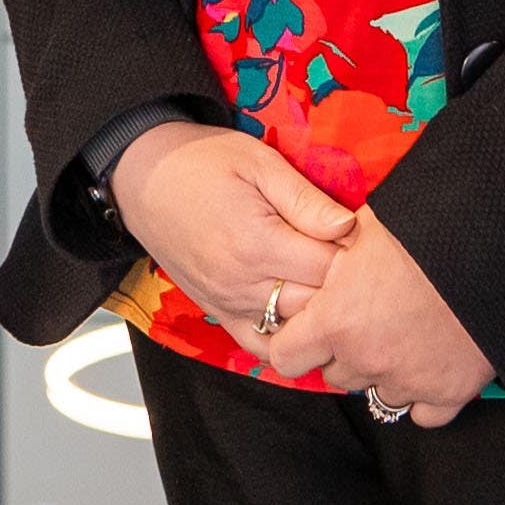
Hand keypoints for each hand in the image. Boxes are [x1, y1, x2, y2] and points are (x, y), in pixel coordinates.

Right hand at [110, 124, 355, 336]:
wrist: (143, 177)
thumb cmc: (202, 161)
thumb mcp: (259, 162)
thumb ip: (305, 199)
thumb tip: (349, 225)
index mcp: (257, 243)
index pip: (331, 266)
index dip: (354, 250)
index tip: (360, 232)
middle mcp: (242, 283)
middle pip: (318, 303)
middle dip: (342, 283)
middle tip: (352, 257)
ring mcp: (228, 303)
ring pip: (295, 326)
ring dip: (319, 309)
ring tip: (330, 282)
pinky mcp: (217, 312)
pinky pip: (262, 344)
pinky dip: (288, 337)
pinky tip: (304, 317)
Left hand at [252, 209, 493, 424]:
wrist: (494, 247)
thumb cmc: (425, 228)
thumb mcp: (365, 226)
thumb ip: (335, 247)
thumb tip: (319, 240)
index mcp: (335, 319)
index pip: (286, 356)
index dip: (293, 343)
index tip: (306, 332)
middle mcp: (365, 358)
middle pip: (335, 375)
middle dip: (345, 353)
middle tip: (367, 323)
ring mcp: (408, 380)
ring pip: (378, 395)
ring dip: (385, 373)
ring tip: (405, 338)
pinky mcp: (449, 392)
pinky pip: (423, 414)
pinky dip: (425, 396)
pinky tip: (431, 366)